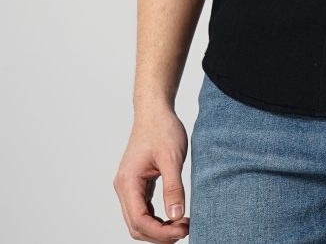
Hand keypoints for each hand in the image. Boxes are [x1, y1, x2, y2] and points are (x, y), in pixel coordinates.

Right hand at [113, 107, 190, 240]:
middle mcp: (124, 187)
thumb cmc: (162, 128)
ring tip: (182, 225)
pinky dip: (157, 217)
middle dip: (160, 234)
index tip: (182, 231)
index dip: (160, 232)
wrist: (155, 110)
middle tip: (185, 230)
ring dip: (159, 228)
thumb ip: (173, 187)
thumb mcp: (172, 157)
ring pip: (139, 220)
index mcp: (128, 182)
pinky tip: (174, 216)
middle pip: (136, 225)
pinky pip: (144, 209)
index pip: (139, 220)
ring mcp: (129, 186)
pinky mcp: (138, 183)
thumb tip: (176, 216)